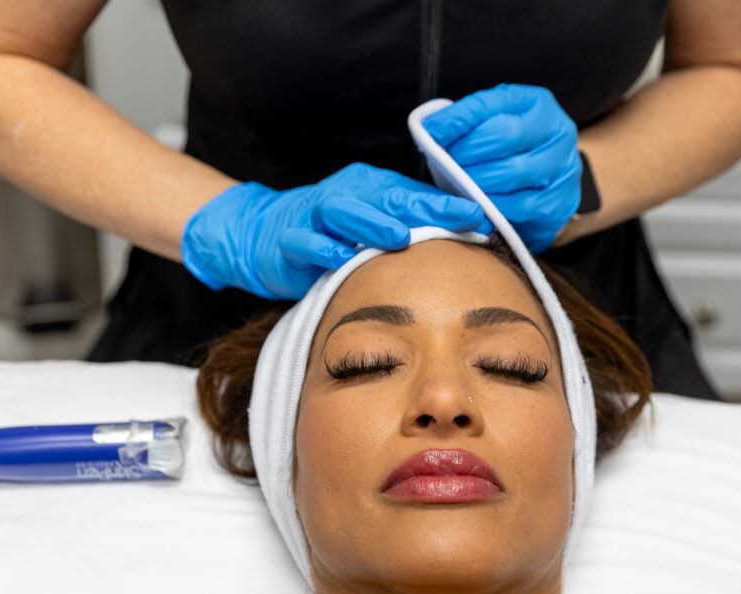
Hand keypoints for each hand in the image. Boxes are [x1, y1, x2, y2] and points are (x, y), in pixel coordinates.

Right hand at [181, 163, 485, 298]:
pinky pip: (305, 242)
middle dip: (424, 209)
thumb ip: (410, 226)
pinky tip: (340, 258)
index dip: (446, 205)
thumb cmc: (331, 233)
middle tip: (457, 219)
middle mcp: (345, 196)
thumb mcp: (372, 224)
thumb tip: (465, 234)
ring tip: (399, 237)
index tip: (479, 216)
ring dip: (371, 223)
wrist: (261, 233)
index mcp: (369, 188)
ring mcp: (314, 216)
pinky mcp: (288, 240)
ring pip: (343, 212)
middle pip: (386, 197)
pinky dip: (322, 248)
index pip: (413, 194)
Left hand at [423, 83, 581, 252]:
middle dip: (469, 152)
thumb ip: (466, 124)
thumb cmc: (510, 152)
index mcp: (536, 103)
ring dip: (480, 183)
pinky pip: (526, 206)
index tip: (432, 133)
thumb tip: (428, 129)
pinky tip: (481, 208)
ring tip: (460, 188)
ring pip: (517, 172)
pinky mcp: (563, 201)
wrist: (546, 183)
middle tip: (447, 166)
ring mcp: (565, 166)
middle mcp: (558, 130)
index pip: (492, 104)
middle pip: (507, 135)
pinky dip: (497, 208)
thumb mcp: (491, 126)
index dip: (459, 119)